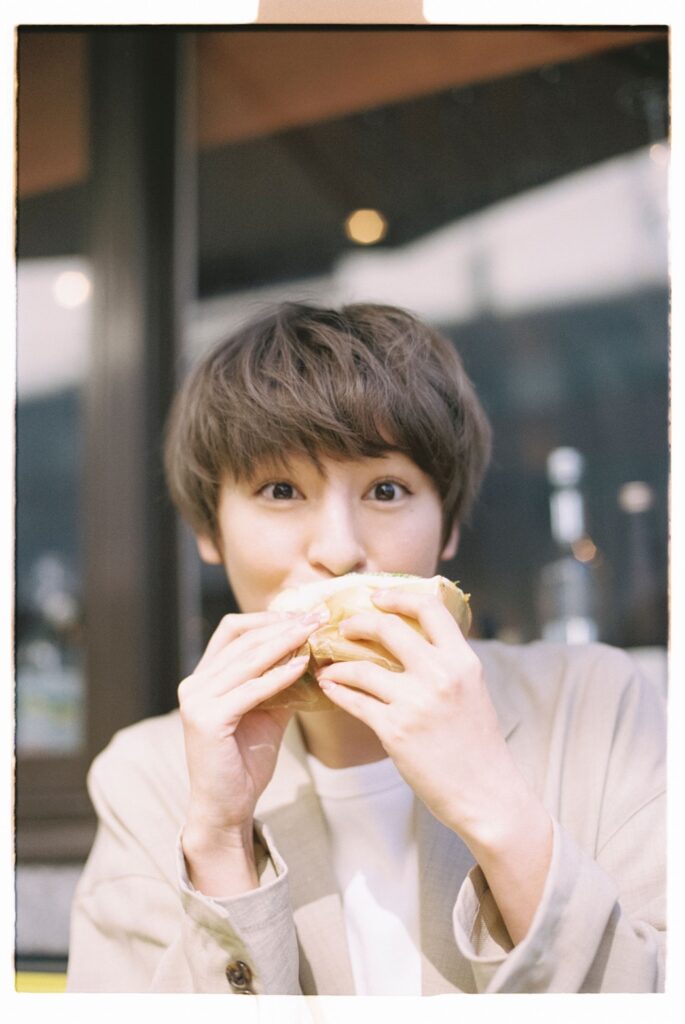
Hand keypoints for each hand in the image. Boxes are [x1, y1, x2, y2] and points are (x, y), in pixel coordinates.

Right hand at [178, 608, 325, 845]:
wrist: (226, 807)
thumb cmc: (245, 760)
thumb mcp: (267, 710)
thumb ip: (280, 680)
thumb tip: (311, 650)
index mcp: (203, 677)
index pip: (233, 629)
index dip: (268, 618)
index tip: (303, 614)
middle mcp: (194, 684)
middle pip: (242, 639)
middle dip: (283, 625)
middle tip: (317, 616)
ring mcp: (197, 701)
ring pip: (247, 660)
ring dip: (284, 642)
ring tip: (313, 632)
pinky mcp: (207, 720)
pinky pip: (251, 690)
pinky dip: (279, 675)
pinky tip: (302, 664)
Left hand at [316, 590, 537, 848]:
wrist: (487, 795)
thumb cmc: (478, 745)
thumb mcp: (472, 691)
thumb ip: (447, 663)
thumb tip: (414, 640)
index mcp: (463, 661)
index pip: (430, 608)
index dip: (398, 596)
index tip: (377, 597)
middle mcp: (441, 675)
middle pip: (387, 628)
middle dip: (357, 623)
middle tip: (343, 627)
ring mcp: (416, 702)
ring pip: (362, 667)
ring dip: (338, 664)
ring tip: (329, 665)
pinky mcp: (396, 730)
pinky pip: (354, 700)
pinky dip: (337, 690)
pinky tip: (330, 687)